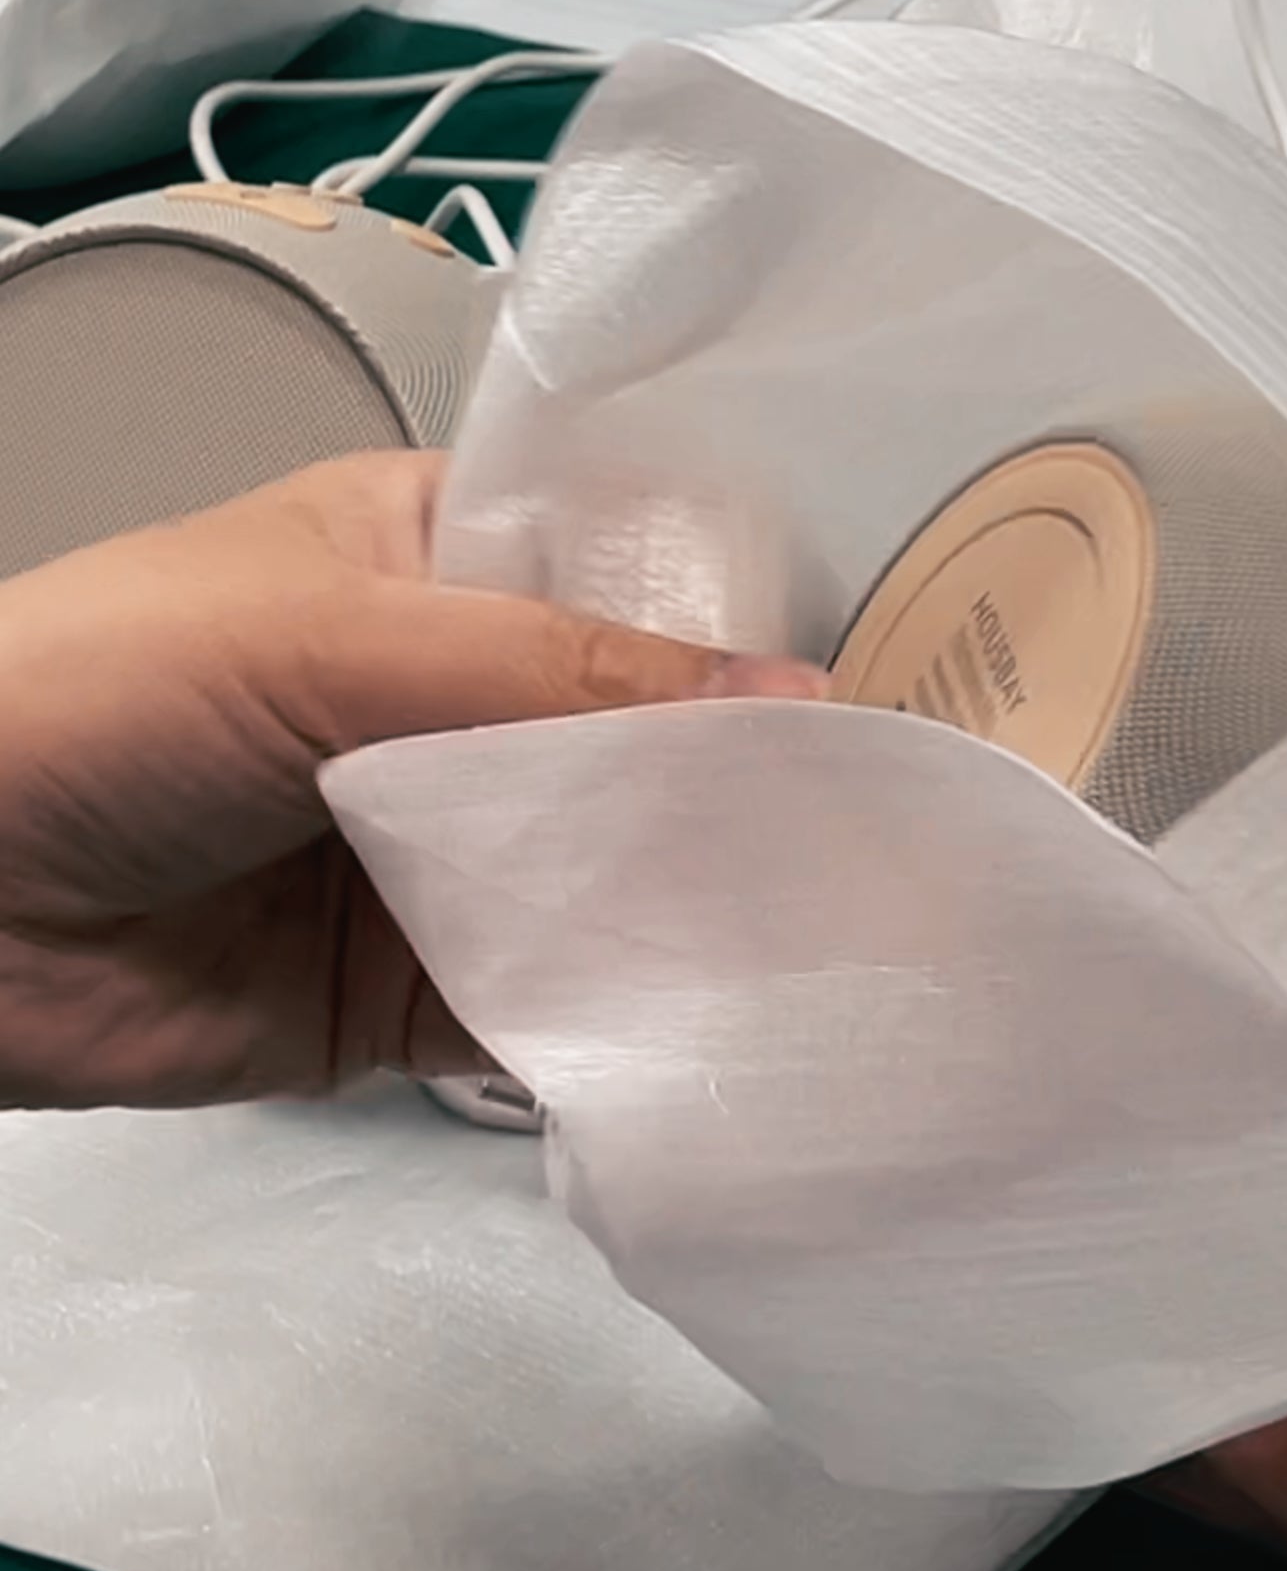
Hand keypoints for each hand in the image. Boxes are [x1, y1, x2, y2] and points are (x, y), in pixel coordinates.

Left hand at [0, 453, 820, 1109]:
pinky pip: (552, 995)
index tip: (885, 660)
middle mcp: (455, 698)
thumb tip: (791, 699)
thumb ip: (565, 674)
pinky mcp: (414, 985)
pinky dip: (630, 1010)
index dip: (745, 615)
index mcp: (438, 558)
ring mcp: (438, 846)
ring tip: (865, 915)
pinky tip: (741, 1013)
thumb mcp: (339, 636)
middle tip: (905, 814)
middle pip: (642, 734)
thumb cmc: (97, 696)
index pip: (630, 574)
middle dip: (752, 775)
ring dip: (709, 898)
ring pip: (614, 872)